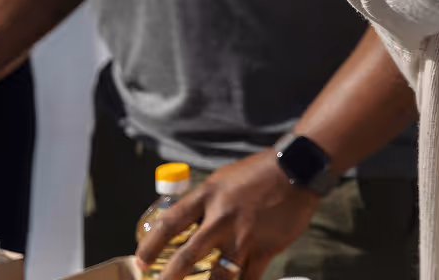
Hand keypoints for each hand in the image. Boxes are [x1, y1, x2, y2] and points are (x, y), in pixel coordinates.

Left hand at [135, 149, 319, 279]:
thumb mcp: (223, 180)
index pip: (171, 223)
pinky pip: (248, 278)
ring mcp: (245, 235)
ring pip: (219, 276)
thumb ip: (205, 204)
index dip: (151, 245)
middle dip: (170, 278)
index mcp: (208, 195)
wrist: (297, 169)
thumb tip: (185, 227)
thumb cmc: (257, 173)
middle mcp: (222, 217)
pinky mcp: (265, 248)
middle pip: (189, 256)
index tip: (140, 262)